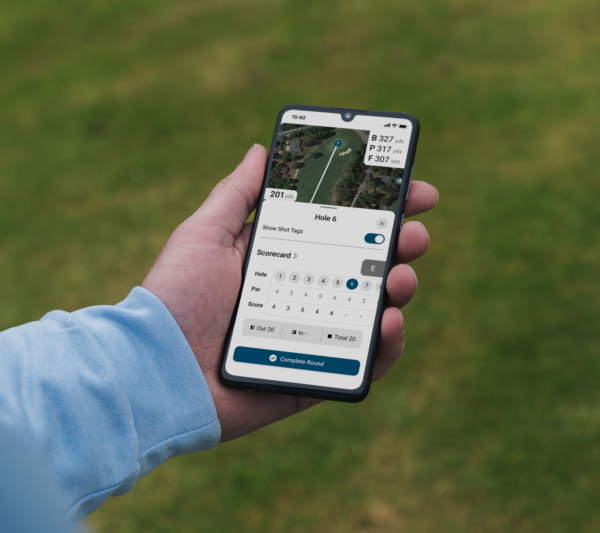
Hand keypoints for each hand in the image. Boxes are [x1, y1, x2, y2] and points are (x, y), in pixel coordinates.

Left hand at [142, 144, 437, 441]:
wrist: (157, 371)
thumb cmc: (176, 298)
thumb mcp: (204, 234)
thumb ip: (236, 194)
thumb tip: (261, 149)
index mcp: (282, 256)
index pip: (340, 227)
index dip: (378, 208)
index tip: (411, 190)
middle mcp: (303, 291)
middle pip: (365, 265)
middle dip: (399, 244)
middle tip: (413, 235)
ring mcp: (314, 333)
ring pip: (373, 309)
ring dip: (399, 288)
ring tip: (400, 278)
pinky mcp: (317, 374)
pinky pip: (365, 363)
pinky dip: (387, 345)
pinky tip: (388, 322)